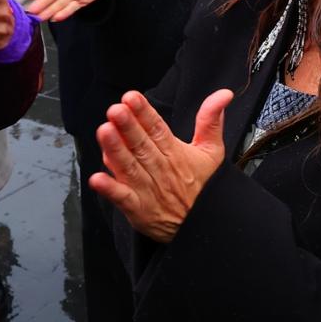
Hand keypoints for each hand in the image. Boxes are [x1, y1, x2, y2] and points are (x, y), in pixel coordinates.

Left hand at [89, 89, 232, 242]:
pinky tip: (97, 178)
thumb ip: (211, 120)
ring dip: (116, 150)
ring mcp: (148, 190)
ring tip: (104, 131)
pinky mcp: (138, 210)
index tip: (132, 97)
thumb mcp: (212, 152)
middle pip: (142, 145)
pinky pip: (123, 198)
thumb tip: (223, 94)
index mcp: (175, 154)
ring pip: (130, 167)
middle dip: (128, 127)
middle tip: (116, 110)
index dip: (144, 112)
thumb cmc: (203, 186)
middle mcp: (160, 170)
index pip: (158, 129)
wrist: (202, 227)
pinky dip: (110, 189)